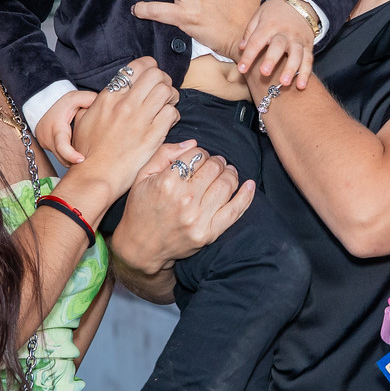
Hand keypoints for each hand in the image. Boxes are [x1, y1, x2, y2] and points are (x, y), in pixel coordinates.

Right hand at [36, 90, 95, 163]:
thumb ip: (89, 100)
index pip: (61, 145)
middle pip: (64, 158)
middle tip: (94, 160)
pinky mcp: (48, 149)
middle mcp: (48, 140)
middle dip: (78, 160)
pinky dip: (71, 158)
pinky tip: (82, 154)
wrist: (43, 108)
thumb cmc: (61, 104)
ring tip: (89, 156)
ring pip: (62, 160)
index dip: (70, 155)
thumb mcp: (74, 98)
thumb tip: (106, 106)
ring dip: (74, 160)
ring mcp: (46, 146)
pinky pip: (61, 158)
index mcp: (56, 128)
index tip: (82, 159)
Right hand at [67, 58, 178, 192]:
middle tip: (163, 91)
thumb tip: (109, 94)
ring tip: (167, 106)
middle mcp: (124, 104)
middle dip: (163, 80)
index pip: (136, 67)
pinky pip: (172, 113)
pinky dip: (174, 116)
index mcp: (108, 97)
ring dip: (171, 96)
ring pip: (166, 90)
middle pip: (156, 74)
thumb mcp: (84, 120)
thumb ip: (98, 103)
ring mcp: (139, 119)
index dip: (149, 68)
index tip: (151, 78)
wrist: (94, 176)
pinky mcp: (152, 136)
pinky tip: (168, 122)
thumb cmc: (88, 152)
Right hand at [107, 139, 255, 273]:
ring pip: (226, 185)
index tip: (198, 158)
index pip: (196, 155)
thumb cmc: (140, 209)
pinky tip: (249, 185)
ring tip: (228, 172)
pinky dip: (245, 196)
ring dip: (230, 174)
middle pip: (214, 168)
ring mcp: (198, 218)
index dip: (199, 153)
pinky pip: (234, 211)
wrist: (140, 247)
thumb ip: (164, 154)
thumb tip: (192, 143)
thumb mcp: (142, 176)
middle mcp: (185, 199)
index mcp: (167, 182)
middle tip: (215, 164)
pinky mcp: (208, 233)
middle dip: (216, 162)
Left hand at [238, 0, 316, 88]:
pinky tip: (301, 85)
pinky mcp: (309, 45)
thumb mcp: (259, 15)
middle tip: (264, 73)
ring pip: (296, 55)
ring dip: (291, 69)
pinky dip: (306, 73)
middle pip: (278, 46)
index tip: (241, 69)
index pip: (257, 41)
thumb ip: (250, 32)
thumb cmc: (274, 12)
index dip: (249, 55)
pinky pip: (308, 60)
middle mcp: (285, 32)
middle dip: (271, 60)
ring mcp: (298, 39)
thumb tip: (241, 48)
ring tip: (284, 83)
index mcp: (269, 25)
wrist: (300, 1)